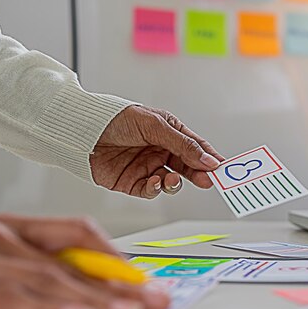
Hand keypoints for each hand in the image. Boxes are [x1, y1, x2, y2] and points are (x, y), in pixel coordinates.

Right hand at [0, 214, 168, 308]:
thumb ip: (37, 265)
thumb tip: (90, 286)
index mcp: (12, 227)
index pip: (74, 230)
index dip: (112, 254)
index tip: (142, 277)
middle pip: (70, 261)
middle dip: (117, 284)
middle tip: (153, 299)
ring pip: (46, 279)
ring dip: (92, 298)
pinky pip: (7, 299)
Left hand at [91, 105, 223, 198]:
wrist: (84, 132)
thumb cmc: (118, 119)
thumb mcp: (155, 126)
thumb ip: (183, 144)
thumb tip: (208, 160)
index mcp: (169, 131)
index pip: (196, 146)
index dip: (210, 157)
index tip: (223, 168)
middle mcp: (160, 150)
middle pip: (187, 166)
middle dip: (198, 174)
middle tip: (209, 181)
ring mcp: (147, 166)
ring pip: (171, 180)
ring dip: (176, 182)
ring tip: (173, 180)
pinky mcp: (133, 182)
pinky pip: (151, 190)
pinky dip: (156, 188)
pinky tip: (155, 182)